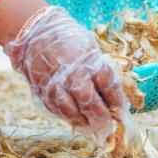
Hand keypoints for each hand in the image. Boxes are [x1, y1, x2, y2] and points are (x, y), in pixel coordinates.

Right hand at [4, 6, 132, 145]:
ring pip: (70, 110)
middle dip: (100, 117)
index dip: (116, 101)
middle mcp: (72, 72)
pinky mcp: (41, 89)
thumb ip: (100, 69)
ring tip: (90, 127)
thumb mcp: (89, 47)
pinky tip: (74, 119)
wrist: (36, 31)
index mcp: (89, 60)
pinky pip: (55, 109)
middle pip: (89, 101)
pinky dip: (66, 117)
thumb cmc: (69, 39)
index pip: (108, 85)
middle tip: (107, 126)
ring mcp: (55, 82)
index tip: (120, 111)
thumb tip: (114, 93)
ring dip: (83, 122)